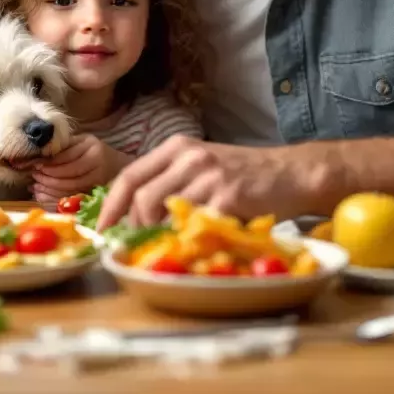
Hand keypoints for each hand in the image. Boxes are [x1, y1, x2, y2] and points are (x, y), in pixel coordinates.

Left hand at [30, 134, 131, 204]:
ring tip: (37, 185)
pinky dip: (56, 197)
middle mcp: (98, 166)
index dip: (50, 163)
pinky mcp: (96, 195)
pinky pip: (72, 198)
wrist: (118, 166)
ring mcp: (98, 182)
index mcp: (93, 149)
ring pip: (70, 188)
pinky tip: (45, 195)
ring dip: (50, 188)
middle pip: (68, 175)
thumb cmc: (95, 151)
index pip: (67, 158)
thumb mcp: (82, 142)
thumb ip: (65, 147)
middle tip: (35, 176)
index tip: (36, 165)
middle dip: (48, 177)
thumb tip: (40, 156)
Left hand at [96, 135, 334, 229]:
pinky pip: (195, 223)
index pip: (129, 175)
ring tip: (168, 246)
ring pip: (163, 210)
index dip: (111, 205)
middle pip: (141, 196)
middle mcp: (189, 156)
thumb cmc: (245, 174)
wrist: (290, 172)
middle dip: (133, 227)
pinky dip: (188, 239)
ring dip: (159, 235)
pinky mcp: (228, 196)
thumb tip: (135, 215)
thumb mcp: (202, 166)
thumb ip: (172, 181)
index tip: (102, 229)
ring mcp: (208, 175)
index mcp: (176, 147)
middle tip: (138, 246)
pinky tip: (195, 246)